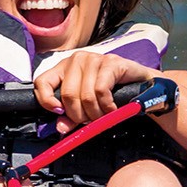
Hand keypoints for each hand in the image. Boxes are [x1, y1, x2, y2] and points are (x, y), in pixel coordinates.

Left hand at [33, 51, 159, 132]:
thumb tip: (61, 128)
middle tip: (92, 121)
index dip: (47, 101)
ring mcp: (94, 59)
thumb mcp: (88, 106)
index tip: (59, 114)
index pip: (42, 82)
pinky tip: (113, 109)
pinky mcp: (110, 62)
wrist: (143, 85)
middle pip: (67, 95)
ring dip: (96, 113)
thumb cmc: (113, 94)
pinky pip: (101, 91)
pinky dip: (107, 106)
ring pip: (85, 96)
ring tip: (105, 115)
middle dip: (80, 115)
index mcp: (65, 68)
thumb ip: (72, 116)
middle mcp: (77, 60)